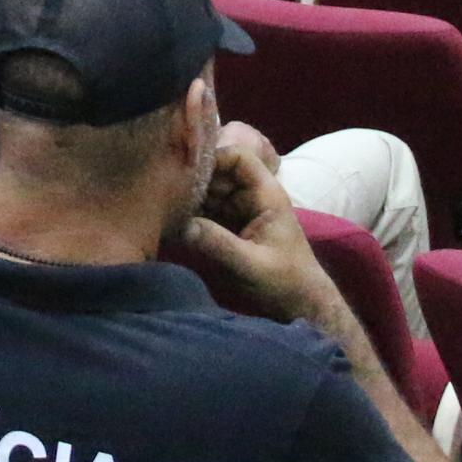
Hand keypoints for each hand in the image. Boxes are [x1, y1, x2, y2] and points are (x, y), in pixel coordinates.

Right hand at [175, 124, 331, 324]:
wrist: (298, 304)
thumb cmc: (285, 281)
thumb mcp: (251, 265)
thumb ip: (218, 244)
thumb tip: (181, 225)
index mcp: (265, 194)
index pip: (239, 157)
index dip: (213, 158)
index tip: (185, 173)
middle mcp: (250, 196)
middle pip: (217, 173)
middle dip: (193, 182)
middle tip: (165, 196)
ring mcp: (238, 211)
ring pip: (207, 192)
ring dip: (188, 200)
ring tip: (164, 210)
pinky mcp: (228, 227)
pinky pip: (205, 212)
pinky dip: (189, 216)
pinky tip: (171, 224)